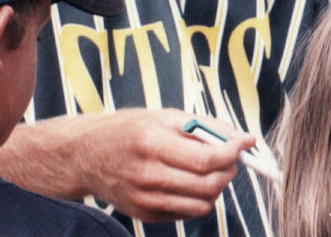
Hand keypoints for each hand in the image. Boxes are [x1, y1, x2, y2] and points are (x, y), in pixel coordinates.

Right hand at [0, 109, 253, 223]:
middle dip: (229, 170)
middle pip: (208, 185)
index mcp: (153, 143)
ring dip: (217, 187)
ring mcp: (145, 199)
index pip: (207, 159)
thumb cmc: (130, 130)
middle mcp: (148, 174)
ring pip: (202, 204)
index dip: (233, 153)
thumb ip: (205, 128)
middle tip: (230, 157)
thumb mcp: (166, 116)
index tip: (244, 144)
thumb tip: (242, 139)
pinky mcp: (144, 214)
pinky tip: (189, 181)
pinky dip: (198, 198)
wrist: (86, 155)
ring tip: (211, 170)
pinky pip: (187, 213)